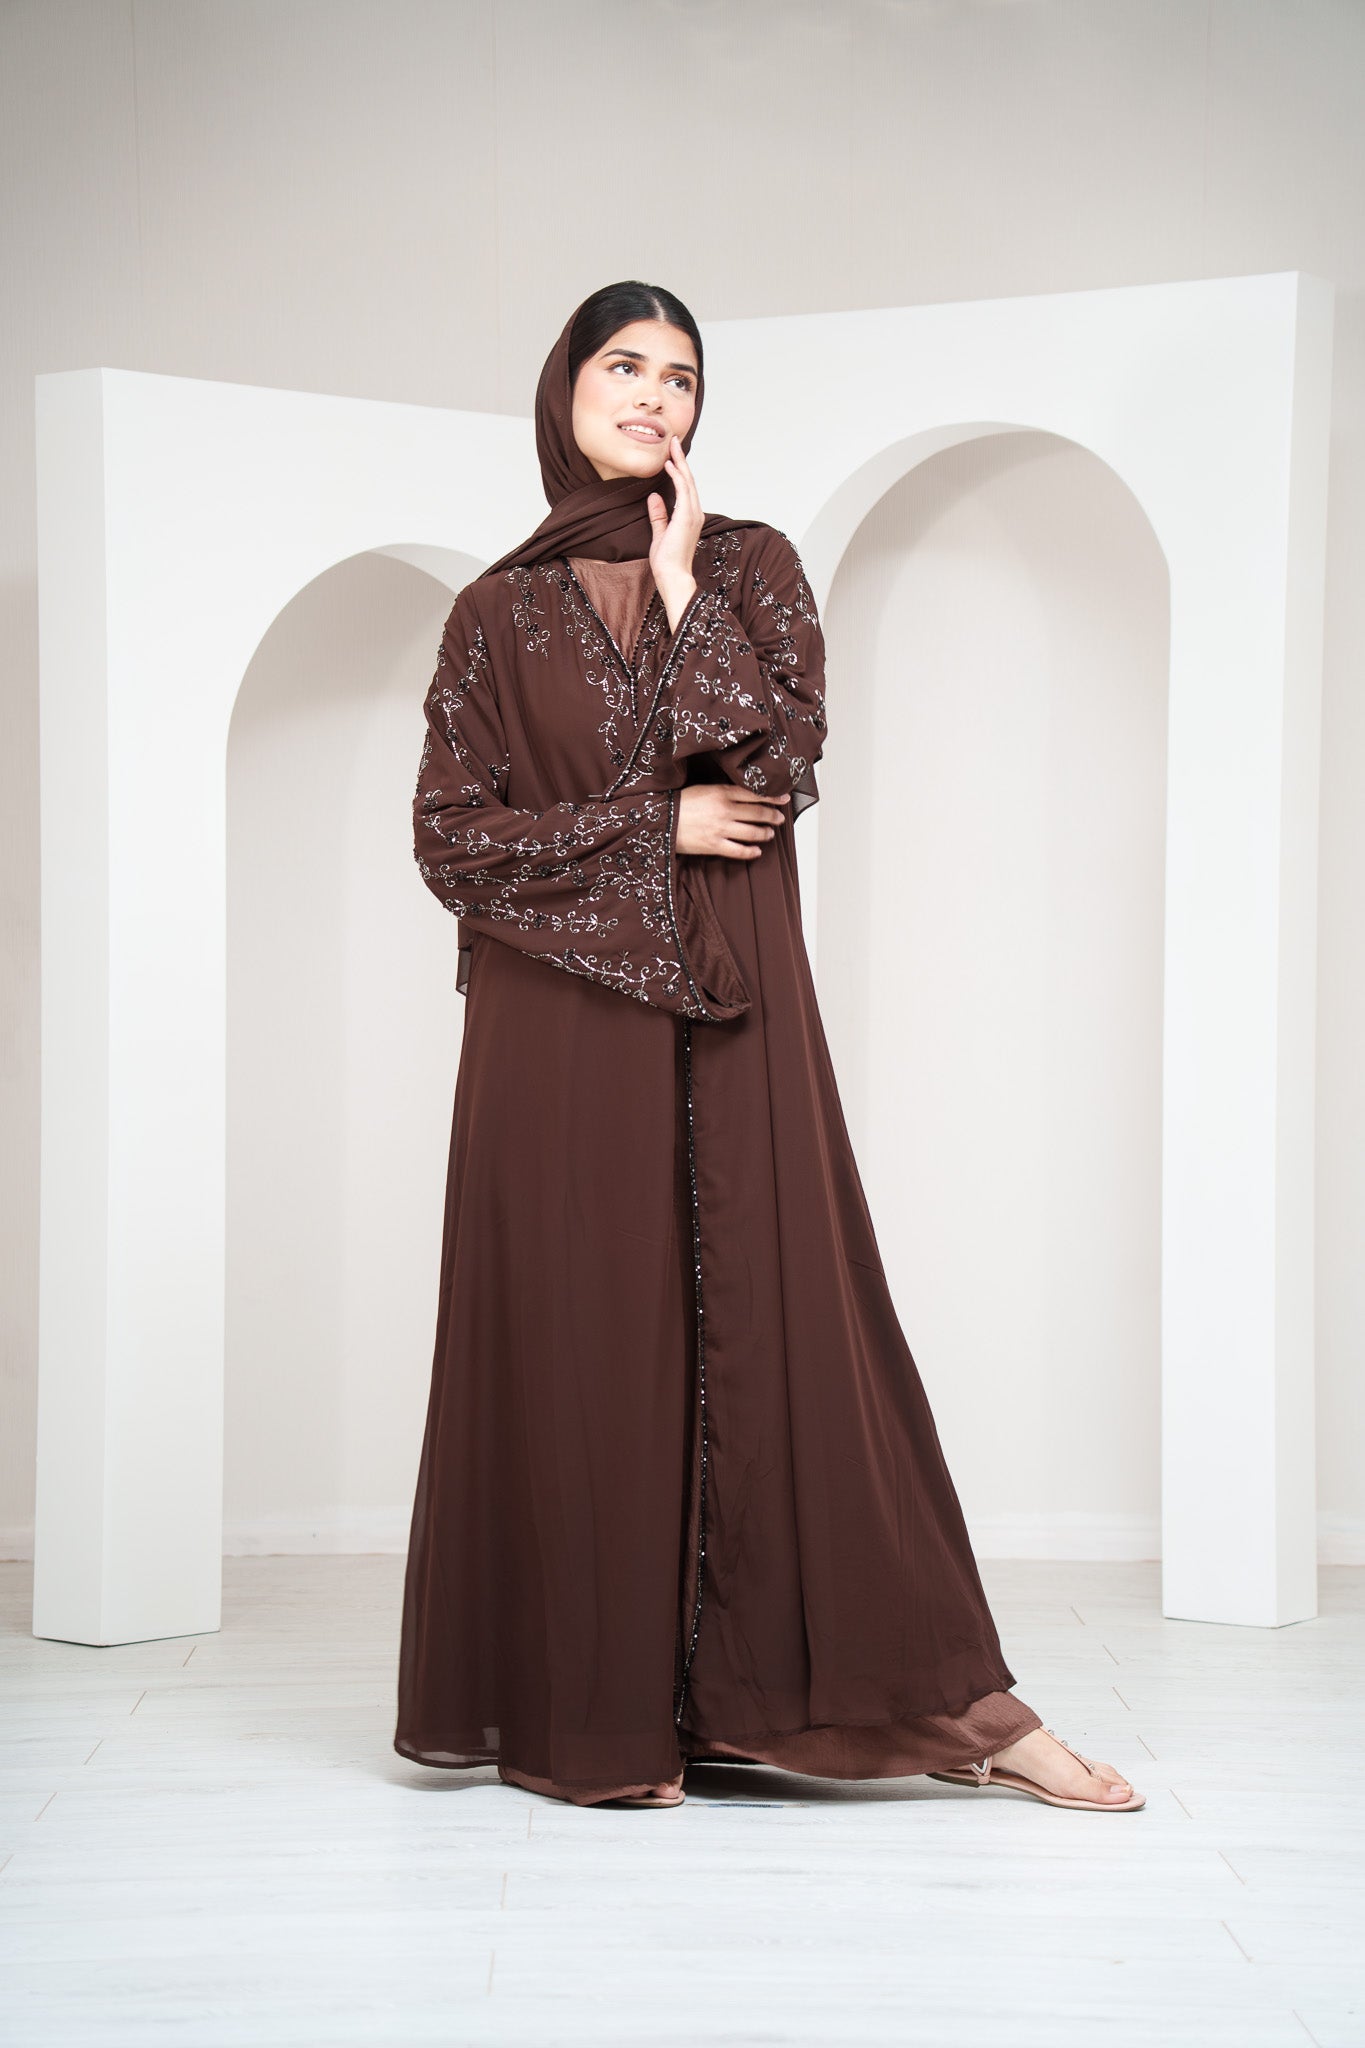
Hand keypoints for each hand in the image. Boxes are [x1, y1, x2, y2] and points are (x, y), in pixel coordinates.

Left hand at [647, 435, 703, 631]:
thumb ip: (658, 515)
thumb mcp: (659, 534)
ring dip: (679, 461)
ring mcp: (693, 514)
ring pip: (687, 480)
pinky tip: (668, 464)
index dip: (679, 469)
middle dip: (680, 458)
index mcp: (690, 516)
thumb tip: (653, 496)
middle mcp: (695, 512)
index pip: (685, 487)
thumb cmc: (667, 561)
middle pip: (688, 479)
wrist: (673, 576)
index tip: (671, 455)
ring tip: (672, 444)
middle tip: (674, 440)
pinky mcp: (686, 516)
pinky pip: (683, 489)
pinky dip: (677, 475)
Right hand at [676, 783, 790, 858]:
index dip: (772, 796)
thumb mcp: (704, 789)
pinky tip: (757, 851)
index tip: (784, 798)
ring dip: (765, 833)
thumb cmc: (680, 803)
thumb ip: (724, 791)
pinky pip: (739, 851)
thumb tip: (743, 794)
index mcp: (722, 793)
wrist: (662, 820)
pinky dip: (751, 852)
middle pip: (758, 813)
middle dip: (772, 816)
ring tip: (770, 833)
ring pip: (752, 832)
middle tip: (779, 818)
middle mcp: (725, 810)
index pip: (754, 794)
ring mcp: (721, 829)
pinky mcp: (714, 845)